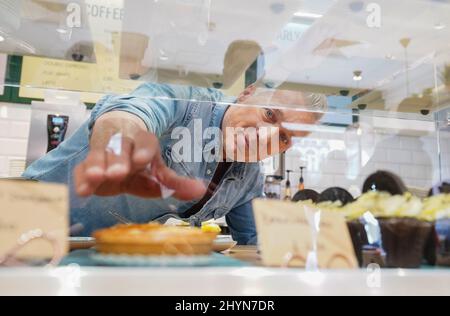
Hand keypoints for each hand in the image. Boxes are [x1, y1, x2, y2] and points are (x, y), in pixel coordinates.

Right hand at [74, 113, 205, 199]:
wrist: (113, 143)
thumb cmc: (139, 162)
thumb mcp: (157, 171)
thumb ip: (175, 183)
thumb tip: (201, 191)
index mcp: (143, 142)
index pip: (146, 142)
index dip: (144, 150)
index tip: (143, 160)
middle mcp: (122, 143)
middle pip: (120, 147)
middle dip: (118, 159)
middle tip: (117, 172)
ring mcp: (103, 152)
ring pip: (98, 154)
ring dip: (96, 165)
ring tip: (95, 177)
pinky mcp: (86, 164)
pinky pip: (80, 168)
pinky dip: (80, 178)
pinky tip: (81, 190)